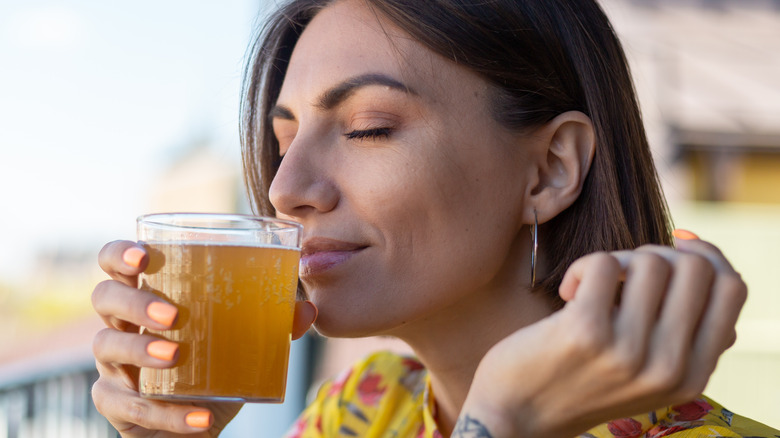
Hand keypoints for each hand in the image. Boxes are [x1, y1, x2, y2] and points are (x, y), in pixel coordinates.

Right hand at [91, 240, 316, 436]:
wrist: (194, 425)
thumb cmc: (212, 369)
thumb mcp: (242, 344)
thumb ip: (272, 323)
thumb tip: (307, 309)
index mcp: (149, 296)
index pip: (117, 263)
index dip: (119, 253)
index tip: (143, 256)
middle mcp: (122, 323)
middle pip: (106, 296)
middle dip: (135, 300)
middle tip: (172, 314)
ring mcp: (113, 364)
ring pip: (107, 346)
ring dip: (142, 349)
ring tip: (176, 355)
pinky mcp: (114, 403)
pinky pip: (127, 404)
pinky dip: (165, 412)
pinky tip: (199, 417)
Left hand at [459, 235, 745, 437]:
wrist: (516, 416)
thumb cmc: (580, 380)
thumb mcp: (646, 372)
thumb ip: (682, 333)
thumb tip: (702, 258)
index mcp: (691, 375)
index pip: (732, 289)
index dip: (707, 255)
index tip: (674, 248)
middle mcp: (668, 367)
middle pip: (696, 267)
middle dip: (657, 254)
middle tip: (622, 274)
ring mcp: (628, 351)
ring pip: (650, 261)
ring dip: (616, 260)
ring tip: (590, 287)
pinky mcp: (586, 331)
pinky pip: (603, 263)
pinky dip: (581, 266)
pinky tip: (566, 293)